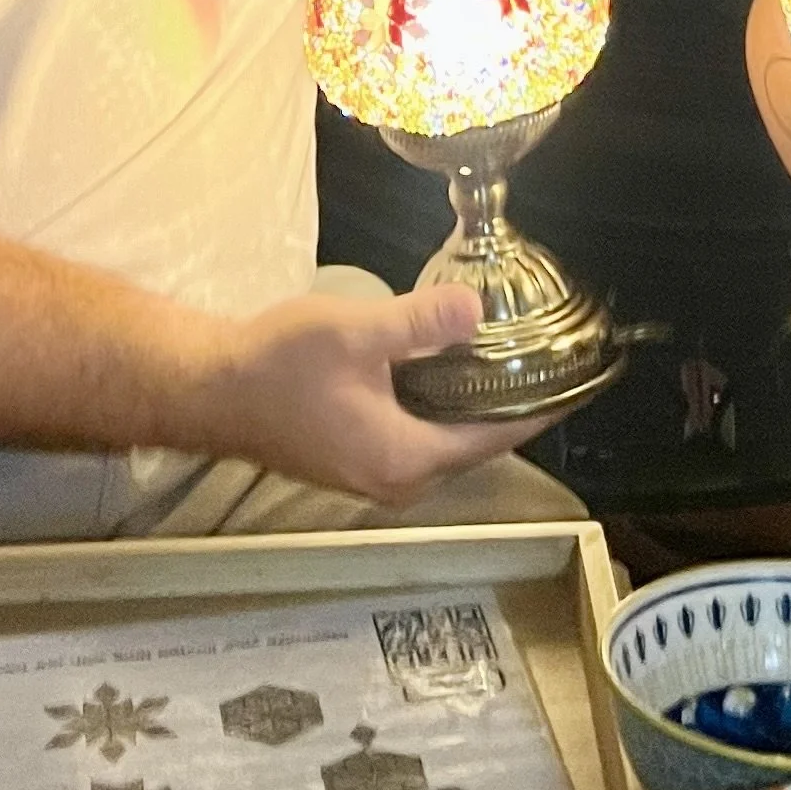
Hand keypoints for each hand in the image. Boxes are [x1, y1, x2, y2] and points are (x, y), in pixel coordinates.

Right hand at [202, 280, 558, 506]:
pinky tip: (447, 371)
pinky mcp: (355, 459)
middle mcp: (397, 479)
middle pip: (475, 445)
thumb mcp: (355, 332)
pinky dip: (442, 409)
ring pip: (445, 442)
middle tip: (550, 362)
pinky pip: (419, 437)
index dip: (539, 410)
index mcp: (405, 458)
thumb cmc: (278, 364)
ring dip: (475, 407)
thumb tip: (475, 310)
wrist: (209, 388)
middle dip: (512, 406)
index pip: (494, 438)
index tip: (581, 385)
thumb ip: (420, 324)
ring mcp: (373, 474)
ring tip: (510, 362)